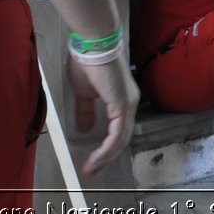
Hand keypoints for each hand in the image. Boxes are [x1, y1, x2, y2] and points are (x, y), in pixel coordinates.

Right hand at [64, 53, 139, 174]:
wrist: (92, 43)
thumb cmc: (87, 61)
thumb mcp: (84, 92)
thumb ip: (86, 111)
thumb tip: (86, 129)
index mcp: (122, 99)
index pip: (118, 130)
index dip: (106, 147)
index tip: (92, 160)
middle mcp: (129, 104)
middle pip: (121, 139)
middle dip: (106, 158)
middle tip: (92, 170)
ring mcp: (128, 105)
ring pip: (120, 140)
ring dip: (105, 157)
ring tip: (91, 168)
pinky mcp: (122, 105)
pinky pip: (116, 135)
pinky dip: (106, 150)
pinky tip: (96, 158)